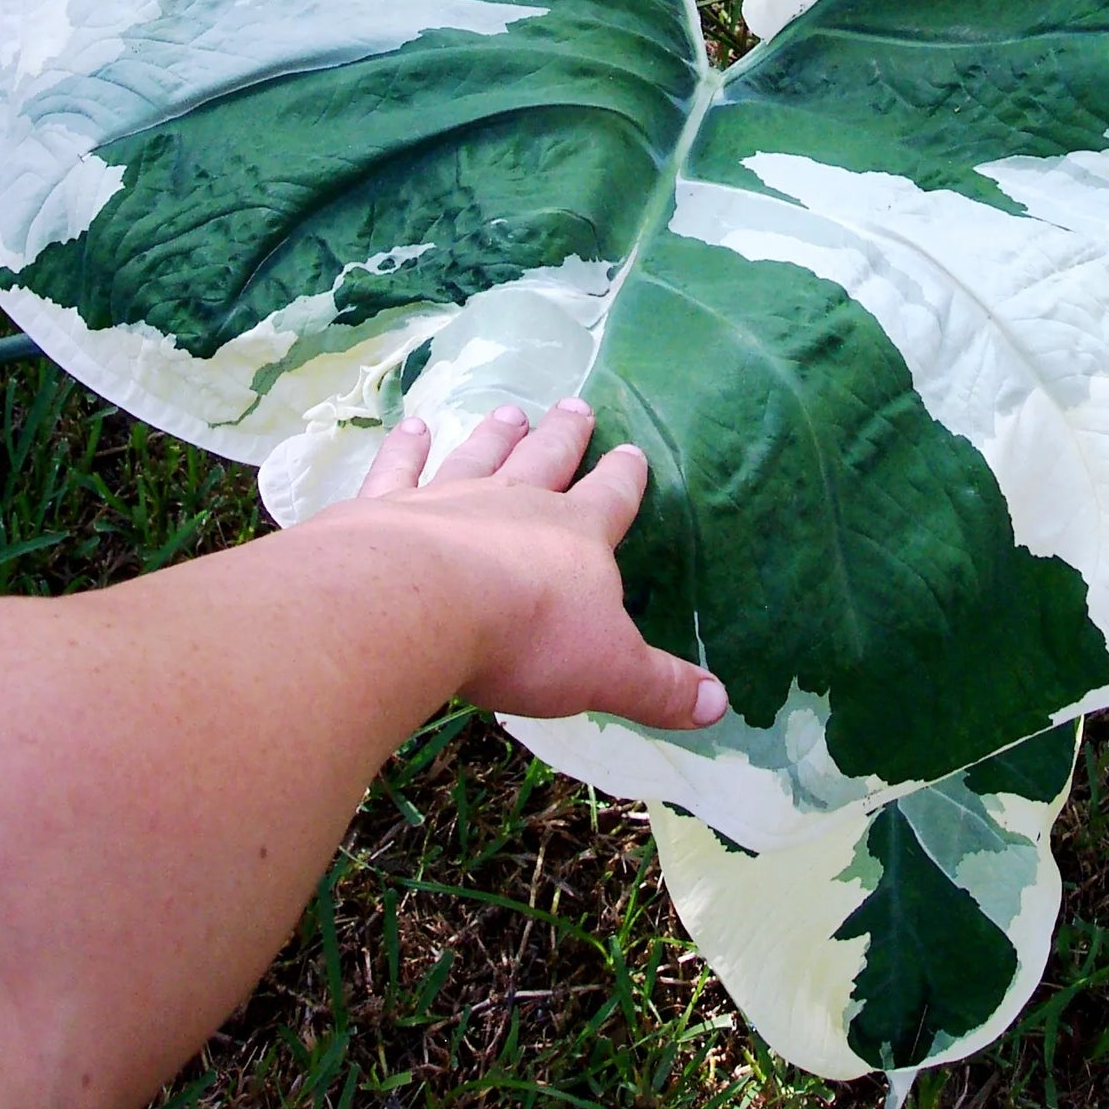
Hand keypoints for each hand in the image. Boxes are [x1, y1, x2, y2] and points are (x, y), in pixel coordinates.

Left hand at [329, 400, 728, 731]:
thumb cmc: (526, 638)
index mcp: (576, 536)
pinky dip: (405, 448)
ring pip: (480, 456)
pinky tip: (411, 425)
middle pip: (547, 459)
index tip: (633, 451)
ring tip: (510, 410)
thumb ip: (660, 687)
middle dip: (565, 435)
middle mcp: (516, 502)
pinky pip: (401, 469)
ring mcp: (449, 498)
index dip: (624, 477)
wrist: (419, 607)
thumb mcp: (609, 672)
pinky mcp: (388, 508)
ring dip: (496, 434)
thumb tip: (720, 704)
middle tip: (575, 404)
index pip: (610, 499)